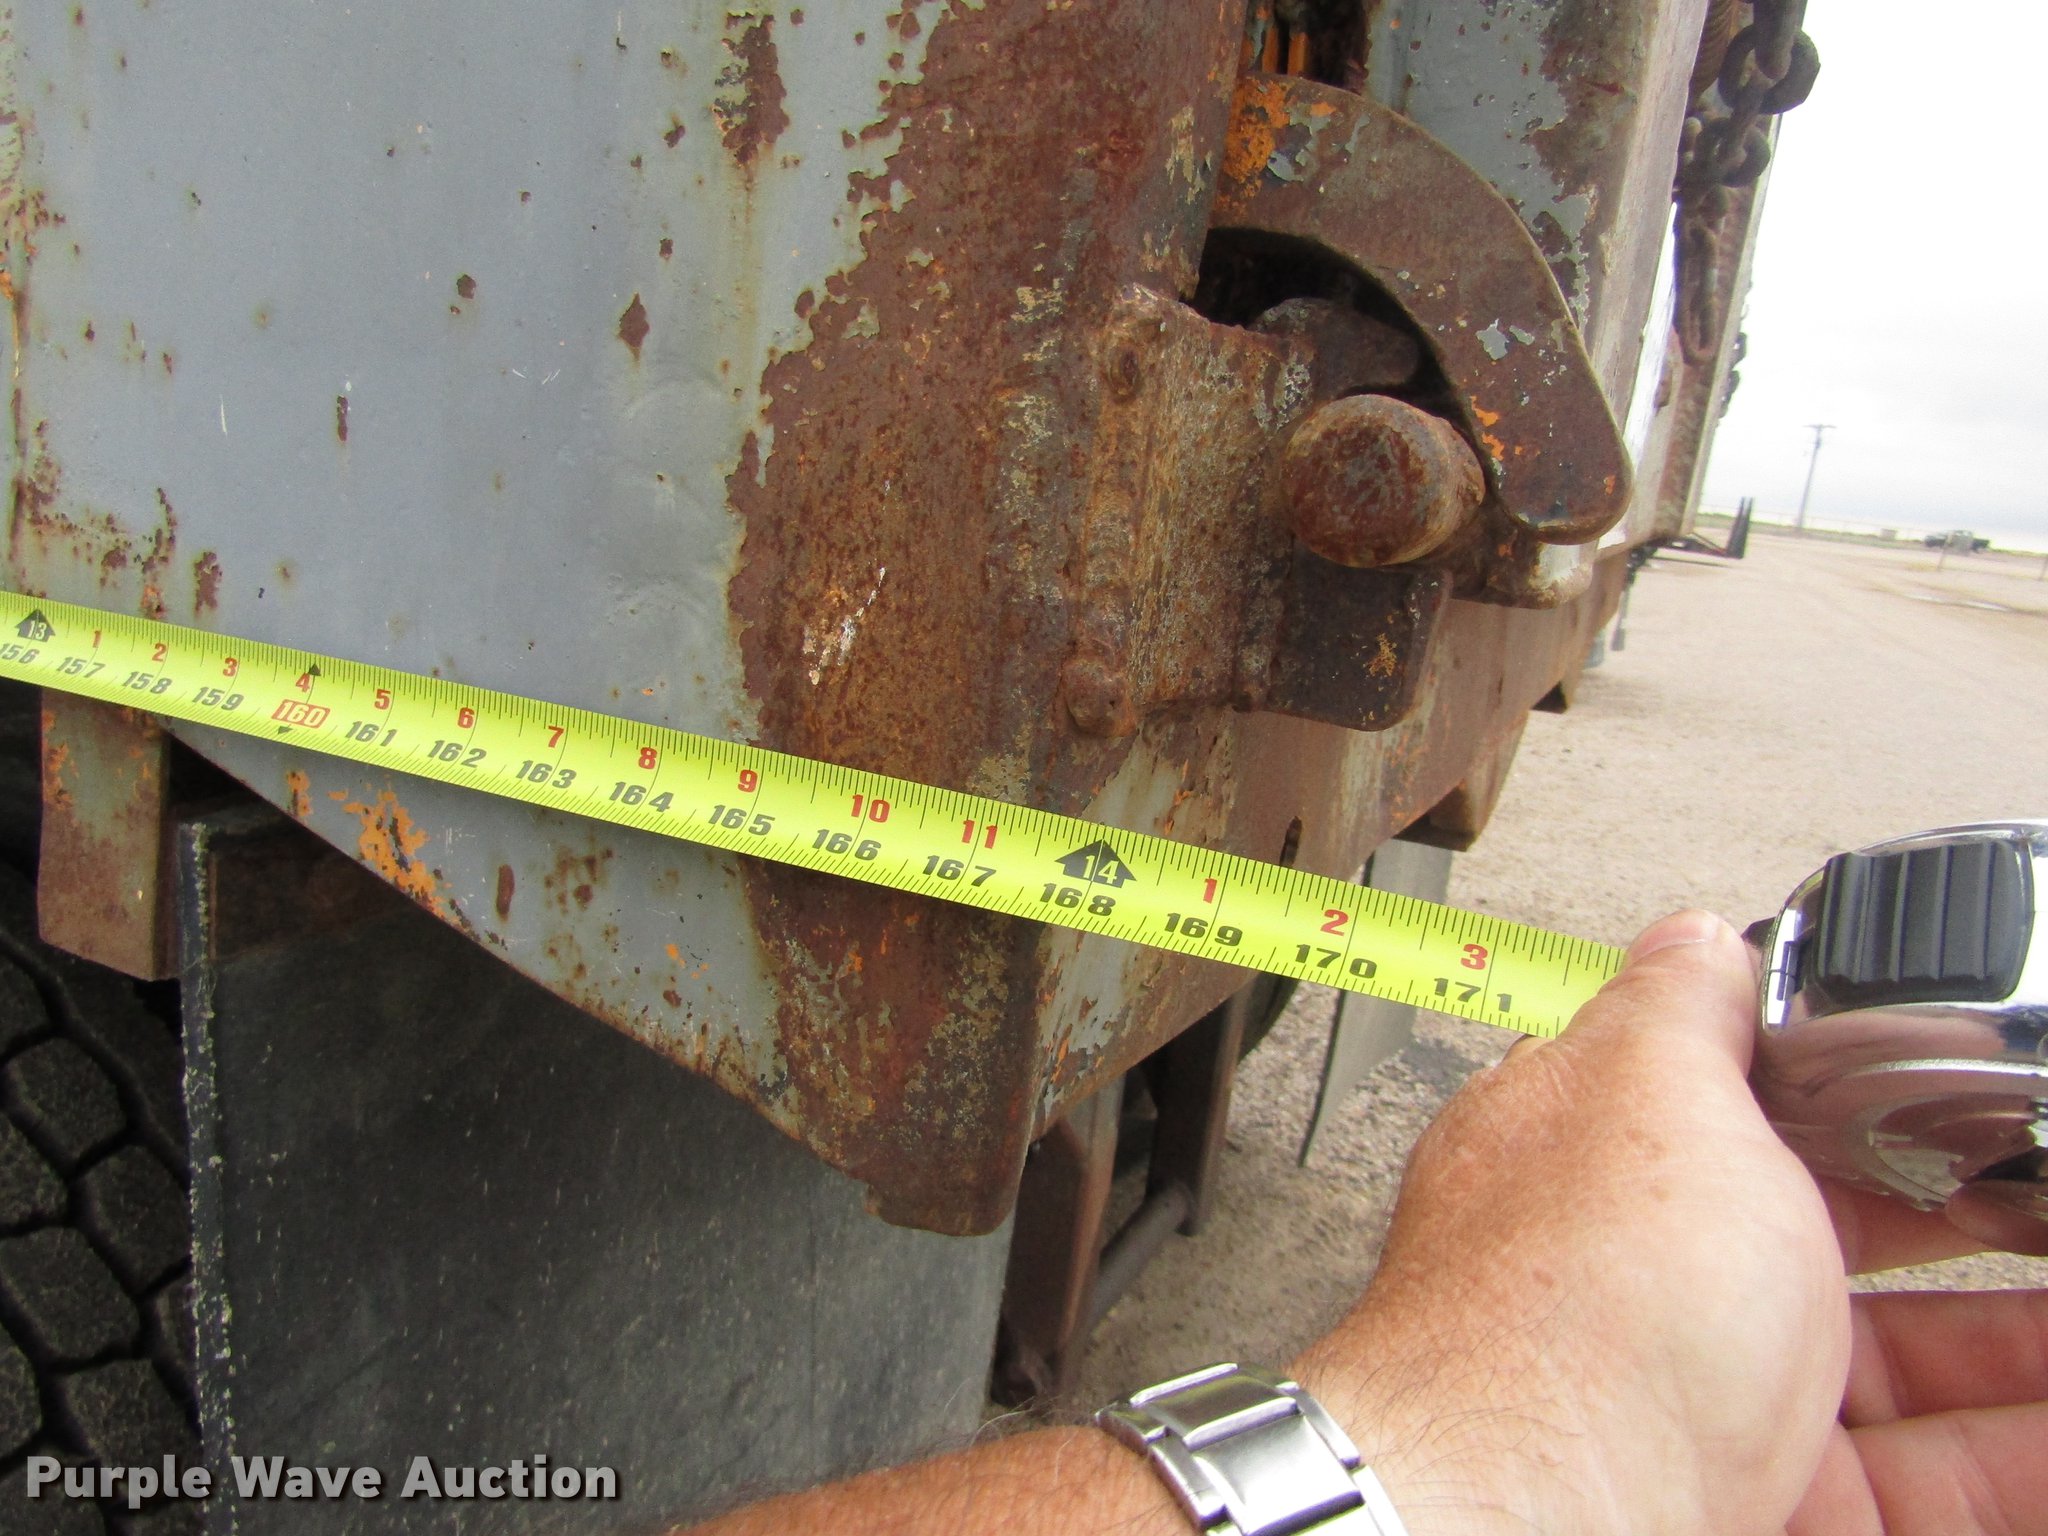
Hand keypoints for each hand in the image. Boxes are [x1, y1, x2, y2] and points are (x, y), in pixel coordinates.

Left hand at [1293, 910, 2047, 1534]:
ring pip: (1910, 1372)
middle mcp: (1651, 1286)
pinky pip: (1939, 1482)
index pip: (1744, 1112)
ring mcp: (1713, 1409)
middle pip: (1842, 1247)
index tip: (1966, 1102)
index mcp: (1607, 1163)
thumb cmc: (1578, 1313)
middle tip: (2041, 1200)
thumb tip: (1699, 935)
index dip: (1865, 1101)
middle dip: (1969, 1224)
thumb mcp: (1649, 1092)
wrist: (1544, 1528)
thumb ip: (1684, 1008)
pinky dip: (2021, 1452)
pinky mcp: (1785, 1514)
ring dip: (2018, 1339)